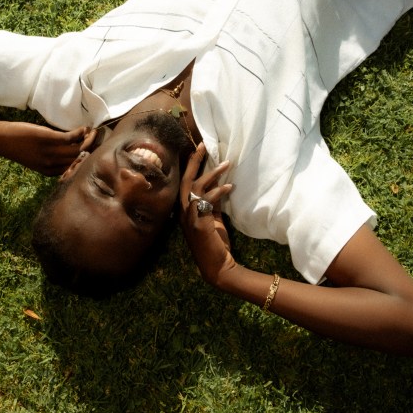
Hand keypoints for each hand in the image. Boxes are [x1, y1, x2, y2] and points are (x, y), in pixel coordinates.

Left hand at [0, 120, 96, 174]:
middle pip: (79, 159)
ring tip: (93, 132)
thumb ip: (51, 158)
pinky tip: (83, 128)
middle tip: (97, 139)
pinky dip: (80, 132)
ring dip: (89, 140)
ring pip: (78, 149)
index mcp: (49, 171)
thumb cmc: (18, 147)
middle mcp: (52, 164)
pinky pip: (71, 137)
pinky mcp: (49, 139)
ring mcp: (51, 152)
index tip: (92, 152)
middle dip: (92, 149)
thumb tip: (69, 150)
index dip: (86, 160)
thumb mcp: (36, 159)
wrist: (1, 140)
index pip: (74, 169)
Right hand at [179, 142, 235, 286]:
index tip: (198, 150)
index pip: (186, 183)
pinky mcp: (199, 223)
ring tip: (227, 163)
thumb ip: (212, 204)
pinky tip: (230, 186)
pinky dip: (218, 192)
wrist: (217, 267)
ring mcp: (189, 218)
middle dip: (194, 162)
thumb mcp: (213, 219)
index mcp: (185, 210)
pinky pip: (207, 201)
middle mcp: (183, 212)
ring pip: (197, 187)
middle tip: (203, 145)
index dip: (191, 166)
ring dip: (212, 174)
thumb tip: (219, 186)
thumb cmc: (214, 243)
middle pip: (186, 180)